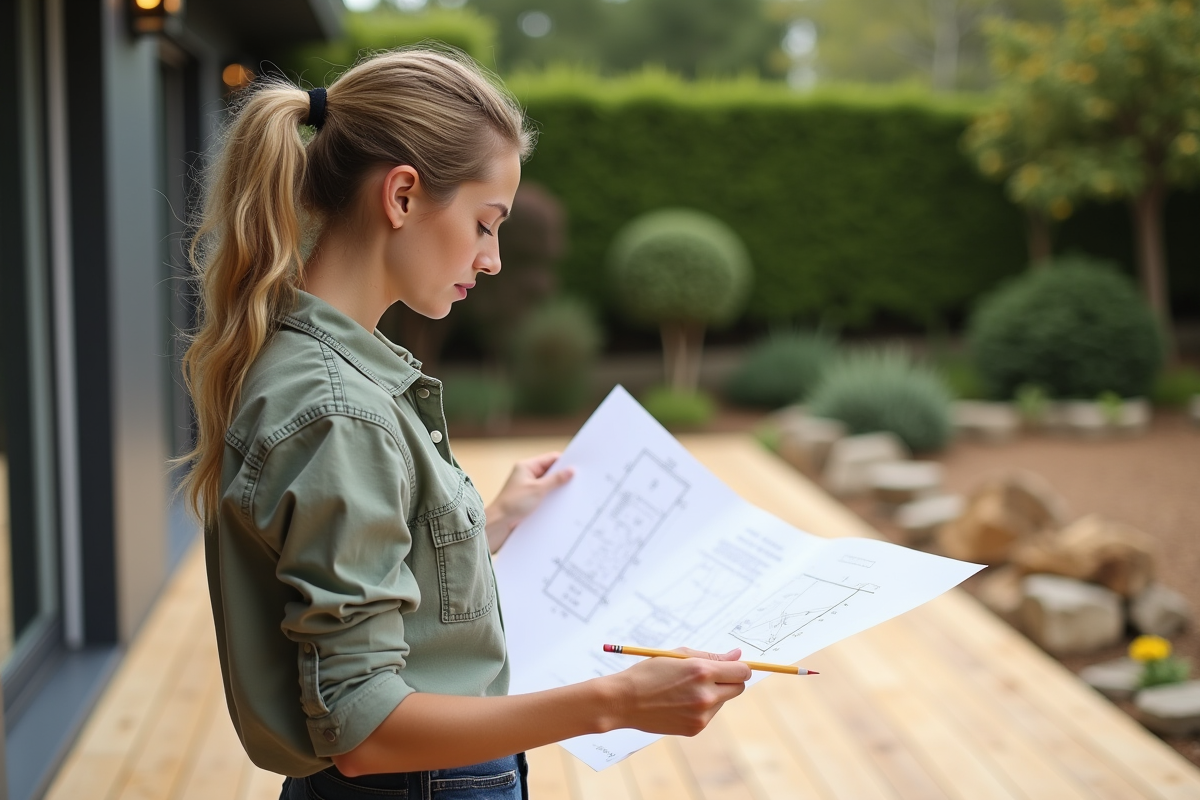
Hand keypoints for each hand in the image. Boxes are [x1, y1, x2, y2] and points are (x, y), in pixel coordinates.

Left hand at [485, 452, 573, 551]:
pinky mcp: (528, 501)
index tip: (578, 467)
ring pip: (548, 485)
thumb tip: (571, 470)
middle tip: (579, 482)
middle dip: (563, 477)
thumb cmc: (513, 504)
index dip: (564, 462)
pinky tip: (562, 505)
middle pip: (550, 472)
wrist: (497, 525)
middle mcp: (526, 476)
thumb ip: (556, 480)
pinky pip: (544, 496)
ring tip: (572, 494)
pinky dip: (552, 499)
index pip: (550, 459)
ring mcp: (527, 488)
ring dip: (557, 490)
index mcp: (526, 466)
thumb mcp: (538, 489)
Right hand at [606, 648, 749, 736]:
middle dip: (730, 680)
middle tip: (711, 676)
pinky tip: (679, 703)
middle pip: (739, 688)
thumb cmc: (649, 672)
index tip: (733, 666)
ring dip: (714, 694)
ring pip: (723, 701)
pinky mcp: (696, 728)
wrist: (624, 701)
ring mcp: (701, 715)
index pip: (742, 671)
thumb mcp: (678, 656)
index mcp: (702, 671)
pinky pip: (710, 714)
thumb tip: (738, 655)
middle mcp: (706, 695)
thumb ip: (711, 656)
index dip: (740, 667)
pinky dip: (701, 707)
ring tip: (685, 690)